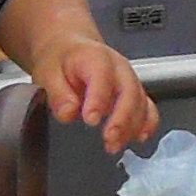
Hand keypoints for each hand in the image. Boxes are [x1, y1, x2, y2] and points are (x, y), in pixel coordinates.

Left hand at [22, 32, 157, 152]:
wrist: (70, 50)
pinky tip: (138, 138)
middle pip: (129, 91)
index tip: (90, 119)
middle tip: (109, 138)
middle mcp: (119, 68)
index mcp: (95, 57)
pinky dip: (147, 123)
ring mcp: (130, 80)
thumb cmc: (61, 60)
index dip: (99, 99)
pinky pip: (148, 107)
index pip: (102, 77)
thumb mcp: (47, 72)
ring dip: (132, 126)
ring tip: (114, 145)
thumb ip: (58, 93)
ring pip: (141, 102)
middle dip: (122, 117)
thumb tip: (68, 113)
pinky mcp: (134, 93)